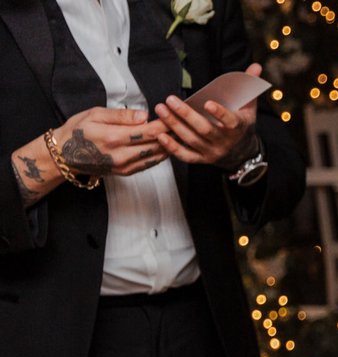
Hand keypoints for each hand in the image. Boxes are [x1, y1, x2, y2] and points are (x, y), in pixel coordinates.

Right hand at [52, 107, 170, 176]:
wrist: (64, 155)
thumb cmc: (77, 130)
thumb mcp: (95, 114)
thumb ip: (121, 115)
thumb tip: (144, 115)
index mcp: (114, 137)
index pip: (148, 131)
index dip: (165, 124)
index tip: (175, 116)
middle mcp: (121, 155)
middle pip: (156, 145)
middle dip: (171, 135)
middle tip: (184, 125)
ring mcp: (125, 166)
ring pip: (156, 156)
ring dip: (169, 146)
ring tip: (180, 135)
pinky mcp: (126, 172)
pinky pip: (149, 164)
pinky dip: (160, 155)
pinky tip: (166, 146)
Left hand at [153, 63, 262, 168]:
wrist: (242, 152)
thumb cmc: (241, 124)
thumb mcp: (248, 106)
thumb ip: (249, 86)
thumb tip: (256, 66)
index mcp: (237, 127)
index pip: (230, 121)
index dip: (220, 114)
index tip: (208, 103)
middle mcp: (225, 141)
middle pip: (204, 129)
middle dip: (186, 115)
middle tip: (170, 100)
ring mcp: (213, 151)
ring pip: (192, 140)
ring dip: (174, 125)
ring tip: (161, 109)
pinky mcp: (202, 159)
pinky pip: (186, 156)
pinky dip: (173, 147)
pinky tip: (161, 135)